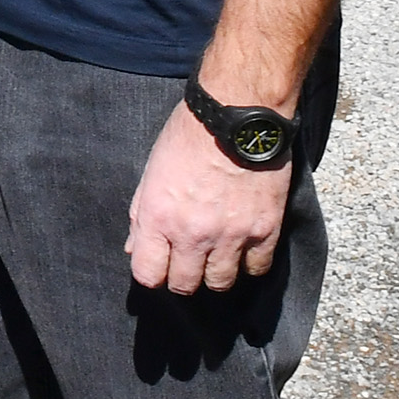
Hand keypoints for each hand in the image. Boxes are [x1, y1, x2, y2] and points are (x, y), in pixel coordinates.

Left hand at [127, 106, 293, 293]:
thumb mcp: (153, 170)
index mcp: (159, 218)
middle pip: (184, 285)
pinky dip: (249, 263)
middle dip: (183, 276)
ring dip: (215, 272)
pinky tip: (243, 247)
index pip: (148, 275)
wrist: (237, 113)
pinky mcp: (264, 229)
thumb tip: (134, 249)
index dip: (152, 272)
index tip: (160, 263)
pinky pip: (256, 268)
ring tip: (216, 254)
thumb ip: (142, 215)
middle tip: (189, 259)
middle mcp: (193, 234)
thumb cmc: (189, 134)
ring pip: (220, 283)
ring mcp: (231, 236)